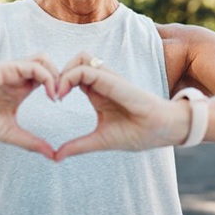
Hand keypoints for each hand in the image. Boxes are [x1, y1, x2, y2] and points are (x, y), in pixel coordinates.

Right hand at [0, 54, 58, 159]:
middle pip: (49, 65)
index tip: (63, 106)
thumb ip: (31, 142)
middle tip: (64, 97)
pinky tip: (49, 94)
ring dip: (56, 74)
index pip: (47, 79)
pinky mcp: (6, 67)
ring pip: (43, 60)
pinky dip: (47, 76)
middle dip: (62, 78)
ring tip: (57, 95)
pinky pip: (34, 65)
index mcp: (20, 89)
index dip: (60, 87)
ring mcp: (12, 70)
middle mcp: (18, 77)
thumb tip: (53, 156)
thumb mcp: (9, 133)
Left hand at [54, 52, 189, 160]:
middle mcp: (101, 82)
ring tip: (57, 93)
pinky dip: (70, 77)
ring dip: (64, 70)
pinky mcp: (111, 80)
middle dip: (58, 73)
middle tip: (51, 94)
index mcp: (97, 93)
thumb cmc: (137, 133)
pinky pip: (86, 68)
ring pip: (80, 57)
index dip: (59, 83)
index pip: (73, 75)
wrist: (162, 130)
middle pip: (75, 61)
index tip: (52, 100)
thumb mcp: (99, 140)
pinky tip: (63, 94)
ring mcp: (107, 78)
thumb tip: (56, 157)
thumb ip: (78, 146)